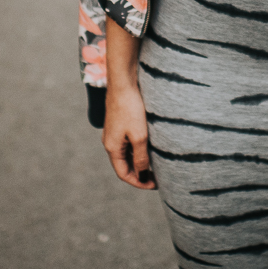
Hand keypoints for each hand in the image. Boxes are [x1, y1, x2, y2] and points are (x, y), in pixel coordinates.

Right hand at [101, 18, 155, 189]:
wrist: (123, 82)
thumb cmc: (131, 108)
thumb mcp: (139, 136)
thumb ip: (140, 157)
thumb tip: (142, 174)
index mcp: (112, 148)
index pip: (123, 173)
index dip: (138, 182)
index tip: (154, 185)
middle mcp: (110, 142)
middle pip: (124, 165)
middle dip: (140, 174)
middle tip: (157, 177)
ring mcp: (114, 132)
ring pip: (127, 154)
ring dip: (140, 161)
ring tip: (156, 165)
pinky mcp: (120, 123)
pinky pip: (128, 142)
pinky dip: (138, 149)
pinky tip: (150, 147)